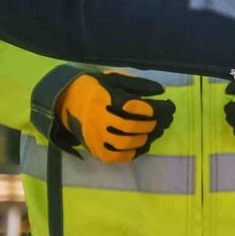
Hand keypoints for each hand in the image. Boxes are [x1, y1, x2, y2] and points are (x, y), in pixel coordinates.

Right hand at [56, 72, 175, 162]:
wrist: (64, 100)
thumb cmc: (95, 88)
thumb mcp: (114, 79)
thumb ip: (139, 84)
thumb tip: (162, 91)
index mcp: (106, 98)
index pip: (138, 107)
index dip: (159, 109)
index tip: (169, 107)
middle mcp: (100, 118)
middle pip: (133, 126)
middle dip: (154, 124)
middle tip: (165, 120)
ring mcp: (95, 135)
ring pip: (126, 143)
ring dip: (146, 138)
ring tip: (154, 131)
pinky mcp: (94, 148)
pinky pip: (116, 156)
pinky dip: (133, 153)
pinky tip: (142, 145)